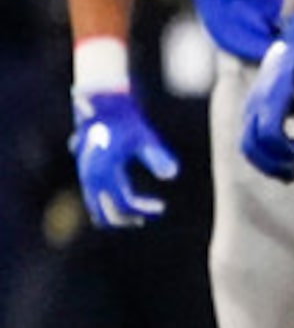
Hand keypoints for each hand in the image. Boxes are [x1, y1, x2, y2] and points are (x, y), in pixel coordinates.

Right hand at [67, 89, 178, 228]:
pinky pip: (95, 201)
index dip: (144, 210)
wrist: (104, 108)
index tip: (161, 208)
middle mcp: (91, 178)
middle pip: (107, 214)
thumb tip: (171, 175)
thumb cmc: (128, 123)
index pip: (124, 205)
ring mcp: (86, 178)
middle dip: (128, 219)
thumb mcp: (145, 139)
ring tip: (143, 213)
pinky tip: (132, 203)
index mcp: (104, 172)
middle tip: (151, 214)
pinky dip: (110, 207)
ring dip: (119, 215)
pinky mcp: (87, 175)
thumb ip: (157, 157)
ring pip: (97, 210)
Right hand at [239, 10, 293, 181]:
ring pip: (247, 148)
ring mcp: (251, 109)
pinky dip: (264, 158)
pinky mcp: (252, 115)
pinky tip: (286, 163)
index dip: (282, 149)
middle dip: (272, 164)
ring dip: (266, 164)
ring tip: (291, 172)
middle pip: (251, 145)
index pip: (268, 132)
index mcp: (271, 95)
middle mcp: (255, 104)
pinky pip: (250, 144)